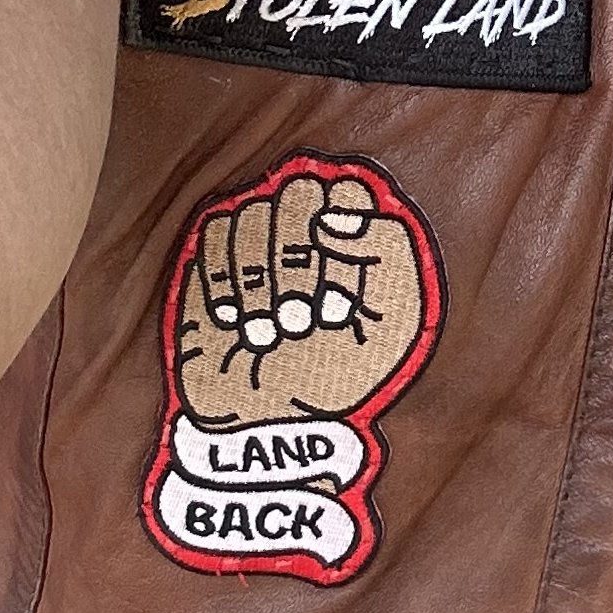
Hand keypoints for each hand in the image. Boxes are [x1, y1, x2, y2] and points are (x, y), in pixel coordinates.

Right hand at [172, 173, 424, 424]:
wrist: (282, 421)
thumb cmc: (348, 368)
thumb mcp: (398, 316)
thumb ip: (388, 248)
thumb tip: (332, 218)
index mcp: (361, 227)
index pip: (349, 190)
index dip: (344, 247)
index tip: (341, 308)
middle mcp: (311, 220)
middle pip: (298, 193)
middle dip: (299, 263)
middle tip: (302, 322)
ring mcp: (261, 234)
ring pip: (253, 212)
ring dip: (260, 283)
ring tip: (273, 334)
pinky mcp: (216, 257)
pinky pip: (214, 233)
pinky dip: (224, 283)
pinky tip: (235, 323)